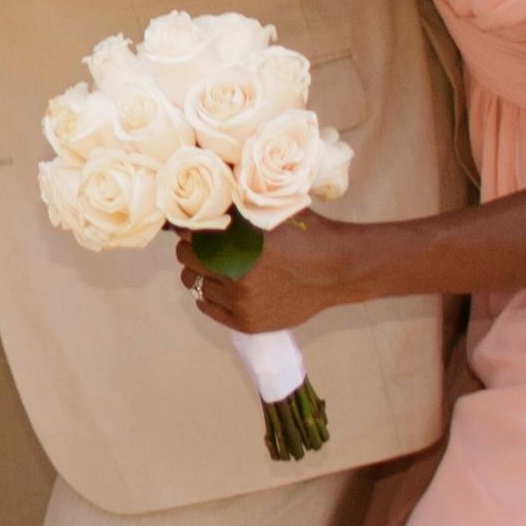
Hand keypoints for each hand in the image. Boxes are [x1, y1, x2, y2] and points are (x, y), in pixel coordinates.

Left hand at [181, 214, 364, 333]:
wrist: (337, 270)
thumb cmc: (305, 234)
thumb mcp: (269, 211)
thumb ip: (236, 209)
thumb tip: (203, 202)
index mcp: (241, 247)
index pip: (189, 238)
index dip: (189, 231)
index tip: (194, 228)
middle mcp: (238, 278)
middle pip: (188, 262)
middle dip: (191, 250)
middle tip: (203, 246)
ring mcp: (242, 304)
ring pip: (195, 285)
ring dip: (200, 273)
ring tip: (215, 266)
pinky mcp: (248, 324)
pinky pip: (207, 307)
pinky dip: (207, 295)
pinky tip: (220, 285)